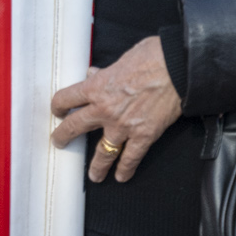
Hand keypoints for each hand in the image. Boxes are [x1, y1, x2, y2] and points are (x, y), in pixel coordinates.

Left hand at [50, 36, 182, 183]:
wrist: (177, 69)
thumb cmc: (151, 58)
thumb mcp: (120, 60)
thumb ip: (104, 72)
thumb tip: (95, 73)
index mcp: (96, 87)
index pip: (66, 99)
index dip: (59, 106)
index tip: (58, 111)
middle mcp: (104, 109)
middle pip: (75, 127)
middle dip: (64, 136)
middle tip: (59, 142)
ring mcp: (123, 125)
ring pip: (103, 151)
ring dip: (97, 165)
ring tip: (93, 175)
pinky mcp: (144, 135)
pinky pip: (131, 157)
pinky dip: (126, 169)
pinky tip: (122, 176)